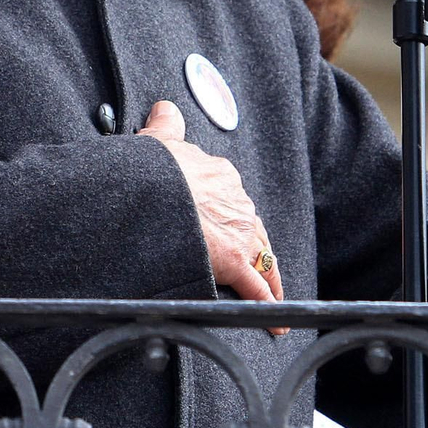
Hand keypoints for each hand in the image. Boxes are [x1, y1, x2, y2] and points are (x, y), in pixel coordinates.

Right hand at [139, 100, 285, 312]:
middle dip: (250, 244)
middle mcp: (237, 202)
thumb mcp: (159, 140)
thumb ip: (167, 124)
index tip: (221, 222)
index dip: (228, 212)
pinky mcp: (235, 262)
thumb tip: (165, 108)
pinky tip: (275, 318)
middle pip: (251, 227)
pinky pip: (256, 287)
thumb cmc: (153, 171)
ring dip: (267, 275)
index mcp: (221, 175)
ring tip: (272, 292)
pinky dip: (268, 303)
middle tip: (249, 262)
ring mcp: (239, 232)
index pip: (232, 196)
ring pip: (262, 256)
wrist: (152, 193)